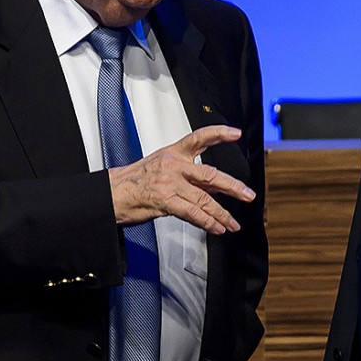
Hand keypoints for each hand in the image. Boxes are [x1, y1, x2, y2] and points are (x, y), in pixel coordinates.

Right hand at [106, 125, 255, 234]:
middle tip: (248, 194)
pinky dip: (207, 222)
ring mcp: (170, 183)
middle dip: (233, 187)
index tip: (236, 133)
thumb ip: (189, 174)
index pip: (200, 137)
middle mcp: (174, 165)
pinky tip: (217, 227)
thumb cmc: (136, 180)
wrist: (112, 192)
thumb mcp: (162, 166)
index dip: (219, 133)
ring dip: (222, 214)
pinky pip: (192, 213)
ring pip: (204, 198)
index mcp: (174, 152)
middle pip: (211, 175)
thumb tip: (215, 185)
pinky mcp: (165, 200)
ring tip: (232, 223)